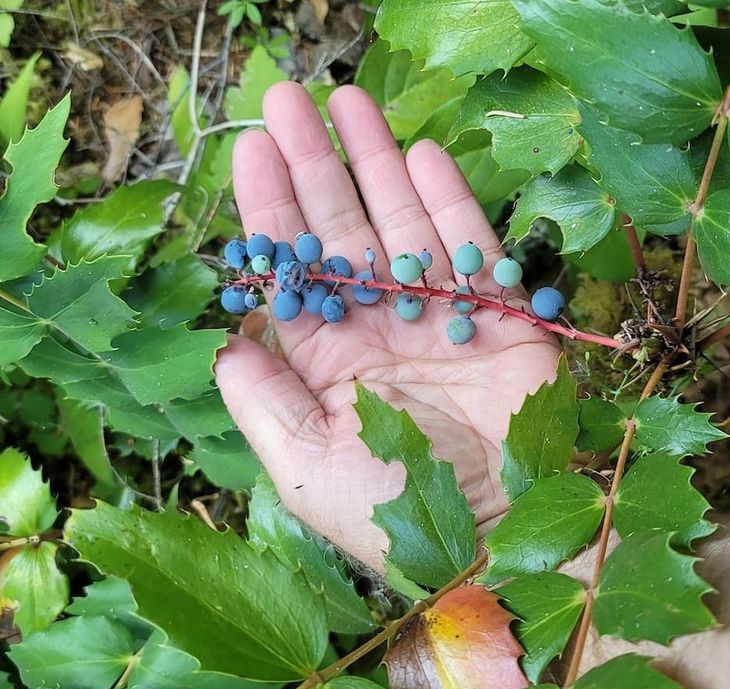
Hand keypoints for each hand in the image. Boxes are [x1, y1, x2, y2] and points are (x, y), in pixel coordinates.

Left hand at [215, 82, 558, 570]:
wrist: (495, 541)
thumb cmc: (391, 514)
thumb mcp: (303, 465)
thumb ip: (260, 398)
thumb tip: (225, 337)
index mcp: (328, 363)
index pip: (293, 272)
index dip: (271, 210)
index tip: (252, 149)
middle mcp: (378, 332)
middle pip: (341, 232)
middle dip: (315, 166)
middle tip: (290, 100)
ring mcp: (439, 321)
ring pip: (401, 226)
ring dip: (375, 164)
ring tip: (350, 102)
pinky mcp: (499, 319)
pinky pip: (471, 248)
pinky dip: (449, 203)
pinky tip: (422, 154)